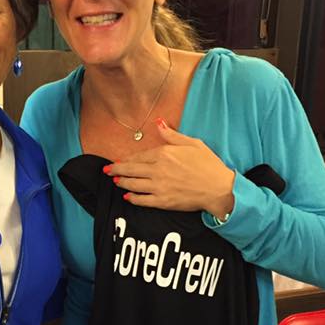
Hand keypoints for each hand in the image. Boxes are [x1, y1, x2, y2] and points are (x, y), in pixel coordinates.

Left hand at [105, 119, 234, 217]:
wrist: (219, 188)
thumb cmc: (208, 164)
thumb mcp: (192, 143)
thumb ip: (172, 135)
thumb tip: (158, 123)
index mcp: (164, 154)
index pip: (138, 156)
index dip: (126, 158)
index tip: (118, 159)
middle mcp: (158, 170)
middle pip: (130, 169)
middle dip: (116, 169)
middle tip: (106, 170)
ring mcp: (159, 187)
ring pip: (133, 184)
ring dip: (121, 182)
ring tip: (114, 181)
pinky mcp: (163, 202)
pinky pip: (142, 200)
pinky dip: (132, 198)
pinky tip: (127, 196)